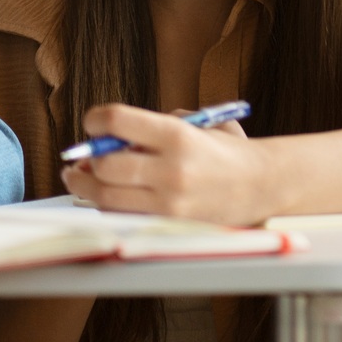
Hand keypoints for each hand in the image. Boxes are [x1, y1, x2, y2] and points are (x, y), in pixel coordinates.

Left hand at [62, 104, 275, 224]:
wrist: (261, 184)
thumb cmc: (226, 150)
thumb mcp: (198, 123)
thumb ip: (157, 125)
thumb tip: (113, 136)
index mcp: (178, 135)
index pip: (118, 121)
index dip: (95, 119)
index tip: (92, 122)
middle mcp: (171, 169)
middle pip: (105, 164)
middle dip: (86, 159)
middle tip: (83, 155)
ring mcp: (169, 201)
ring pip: (106, 197)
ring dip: (86, 186)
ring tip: (80, 177)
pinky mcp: (168, 223)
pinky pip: (122, 215)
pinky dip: (107, 205)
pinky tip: (107, 195)